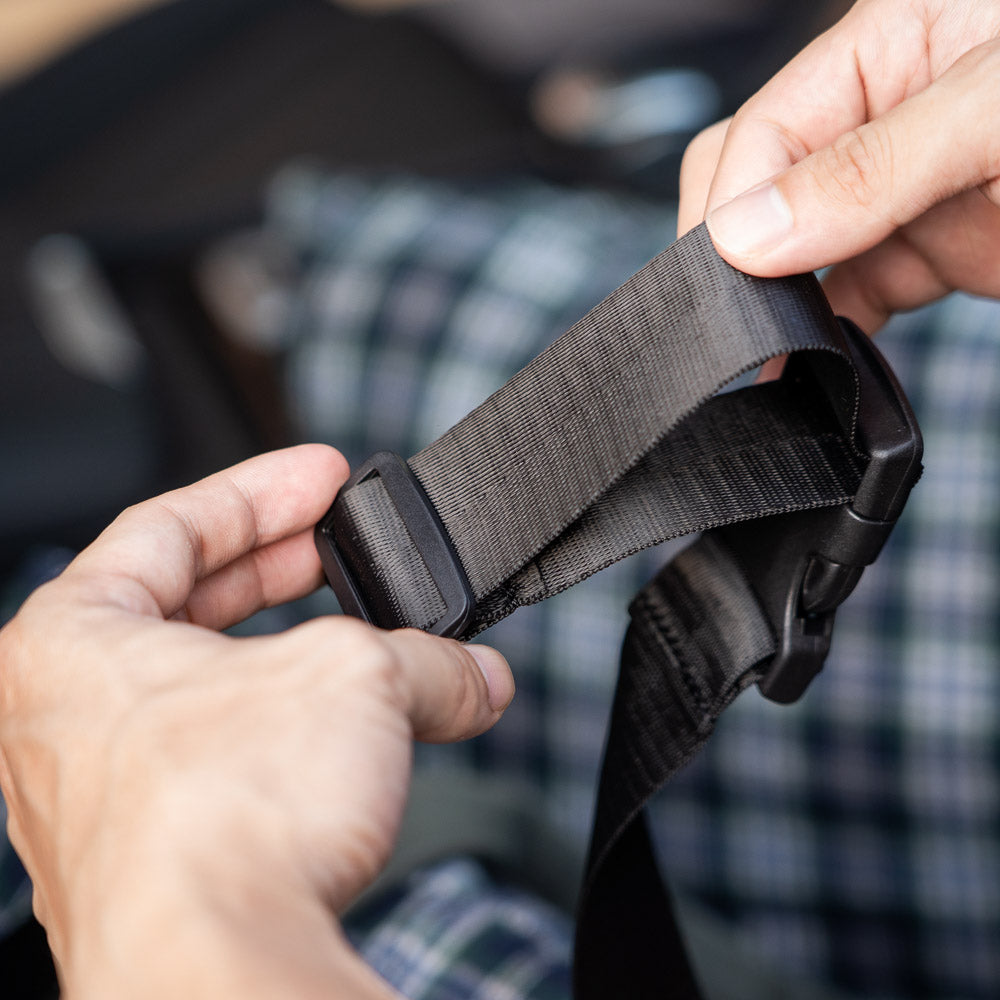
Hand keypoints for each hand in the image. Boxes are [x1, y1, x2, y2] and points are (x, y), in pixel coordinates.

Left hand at [0, 445, 513, 998]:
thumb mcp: (358, 677)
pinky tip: (355, 742)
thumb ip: (426, 659)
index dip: (264, 491)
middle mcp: (67, 722)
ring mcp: (104, 801)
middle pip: (184, 604)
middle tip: (343, 543)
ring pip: (211, 693)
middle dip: (277, 567)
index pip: (169, 526)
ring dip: (297, 663)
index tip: (325, 479)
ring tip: (370, 647)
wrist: (217, 981)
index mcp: (73, 643)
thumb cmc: (227, 818)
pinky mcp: (156, 863)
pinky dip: (291, 738)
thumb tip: (476, 676)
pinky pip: (225, 768)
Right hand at [678, 0, 999, 331]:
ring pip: (797, 254)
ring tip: (760, 361)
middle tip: (732, 327)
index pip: (766, 128)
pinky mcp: (929, 255)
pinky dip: (826, 336)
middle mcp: (884, 119)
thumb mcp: (991, 115)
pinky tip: (812, 366)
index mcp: (888, 44)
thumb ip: (869, 168)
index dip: (735, 205)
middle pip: (761, 185)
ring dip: (775, 308)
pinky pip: (852, 299)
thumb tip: (744, 233)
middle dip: (736, 257)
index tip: (731, 272)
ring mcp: (904, 193)